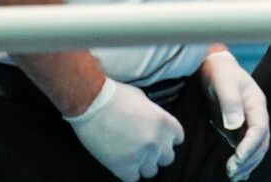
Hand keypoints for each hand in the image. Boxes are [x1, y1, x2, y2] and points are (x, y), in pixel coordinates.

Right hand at [64, 77, 183, 180]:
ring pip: (151, 171)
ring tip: (132, 158)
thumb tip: (153, 123)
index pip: (177, 139)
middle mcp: (158, 141)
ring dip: (143, 165)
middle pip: (167, 158)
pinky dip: (128, 174)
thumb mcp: (145, 100)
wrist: (93, 103)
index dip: (166, 140)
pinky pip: (132, 179)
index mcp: (166, 123)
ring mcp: (141, 156)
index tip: (158, 139)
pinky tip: (122, 166)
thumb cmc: (117, 96)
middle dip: (157, 154)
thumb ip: (154, 116)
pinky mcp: (122, 167)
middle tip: (144, 150)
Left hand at [201, 50, 269, 181]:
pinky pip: (248, 148)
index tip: (237, 158)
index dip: (251, 145)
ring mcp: (250, 123)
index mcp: (256, 103)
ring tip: (233, 175)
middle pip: (262, 142)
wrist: (214, 68)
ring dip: (248, 163)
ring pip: (257, 148)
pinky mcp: (240, 129)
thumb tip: (234, 125)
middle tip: (231, 171)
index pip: (260, 129)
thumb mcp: (223, 83)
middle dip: (249, 159)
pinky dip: (245, 162)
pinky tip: (237, 172)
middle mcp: (257, 115)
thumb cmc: (219, 74)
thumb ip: (230, 102)